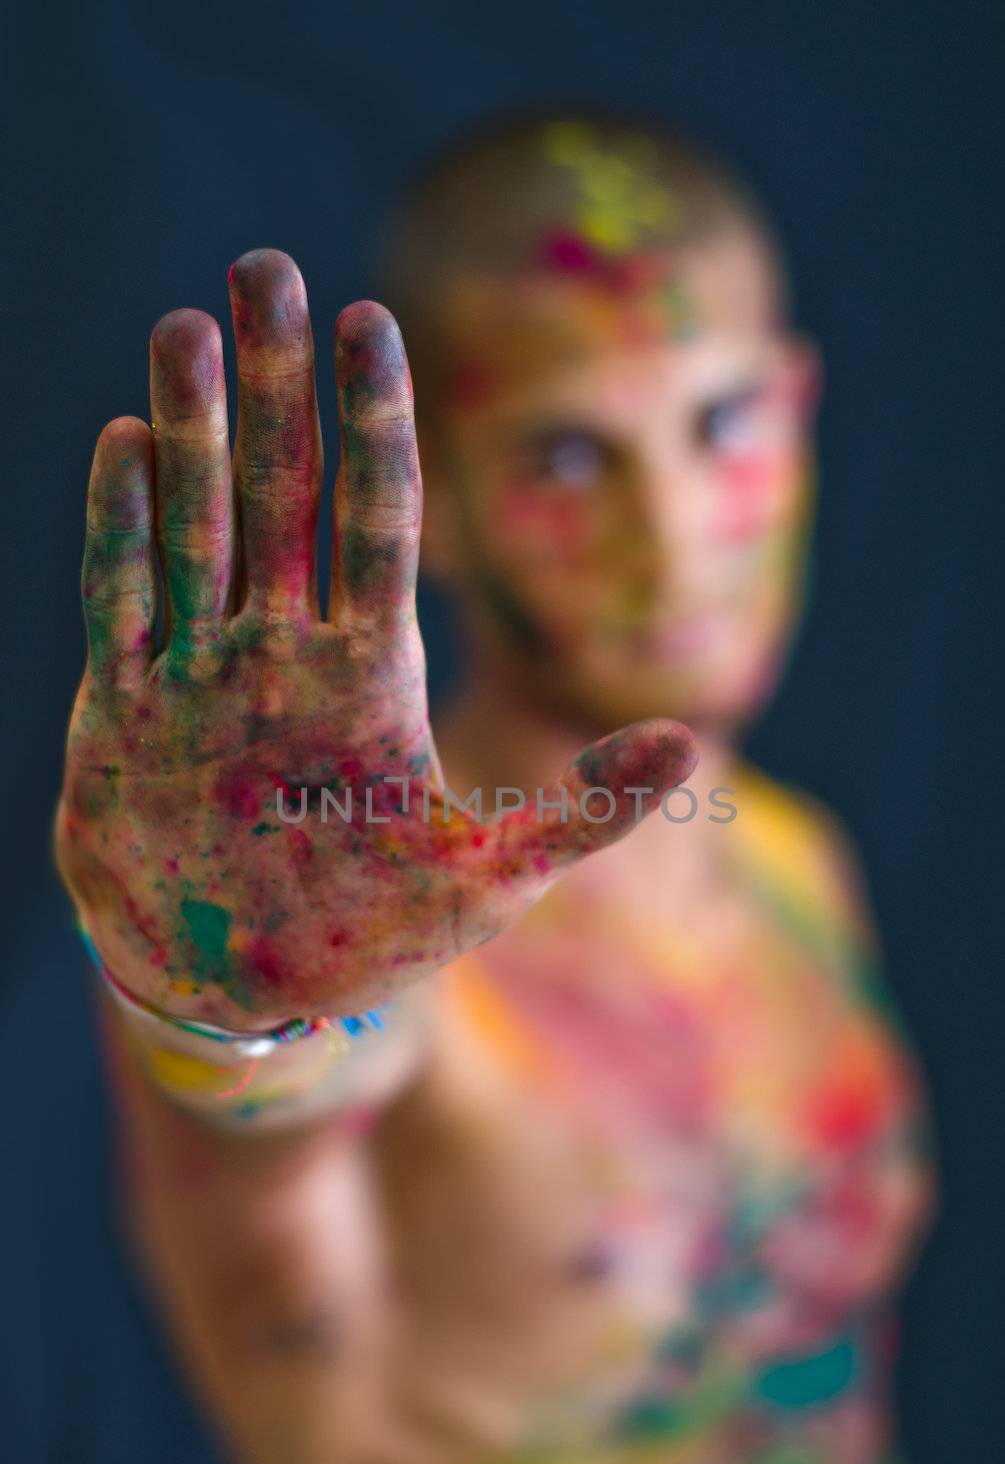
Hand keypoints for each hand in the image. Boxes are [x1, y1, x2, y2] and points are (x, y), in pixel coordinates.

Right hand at [55, 249, 695, 1029]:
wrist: (250, 994)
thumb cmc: (373, 935)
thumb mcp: (488, 878)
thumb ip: (583, 812)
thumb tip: (692, 743)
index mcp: (373, 676)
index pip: (381, 522)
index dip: (379, 424)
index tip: (376, 319)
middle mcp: (286, 655)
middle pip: (283, 495)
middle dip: (274, 384)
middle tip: (264, 267)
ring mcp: (203, 678)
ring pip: (198, 529)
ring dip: (188, 431)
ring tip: (184, 326)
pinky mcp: (127, 717)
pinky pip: (122, 606)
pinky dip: (121, 533)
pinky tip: (124, 445)